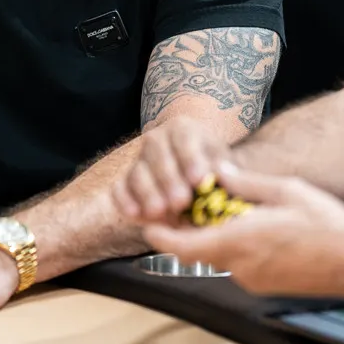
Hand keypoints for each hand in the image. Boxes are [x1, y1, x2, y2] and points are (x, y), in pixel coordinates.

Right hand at [112, 116, 234, 225]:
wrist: (198, 181)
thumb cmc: (215, 172)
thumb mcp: (224, 166)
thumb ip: (224, 170)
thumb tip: (221, 174)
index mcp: (183, 129)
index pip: (184, 138)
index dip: (190, 158)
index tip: (199, 179)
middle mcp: (156, 139)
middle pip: (157, 155)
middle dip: (168, 179)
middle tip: (181, 201)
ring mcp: (139, 160)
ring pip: (137, 172)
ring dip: (148, 192)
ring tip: (159, 211)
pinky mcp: (126, 181)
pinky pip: (119, 188)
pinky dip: (124, 200)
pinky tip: (134, 214)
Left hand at [141, 163, 343, 296]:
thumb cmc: (326, 224)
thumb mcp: (284, 190)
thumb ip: (245, 182)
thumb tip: (216, 170)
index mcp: (237, 242)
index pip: (181, 245)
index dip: (158, 233)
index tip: (145, 219)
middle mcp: (239, 266)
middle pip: (197, 250)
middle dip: (187, 228)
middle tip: (186, 203)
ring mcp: (252, 280)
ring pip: (218, 256)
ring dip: (214, 235)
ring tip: (224, 208)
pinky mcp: (266, 286)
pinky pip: (237, 264)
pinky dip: (232, 245)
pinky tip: (249, 225)